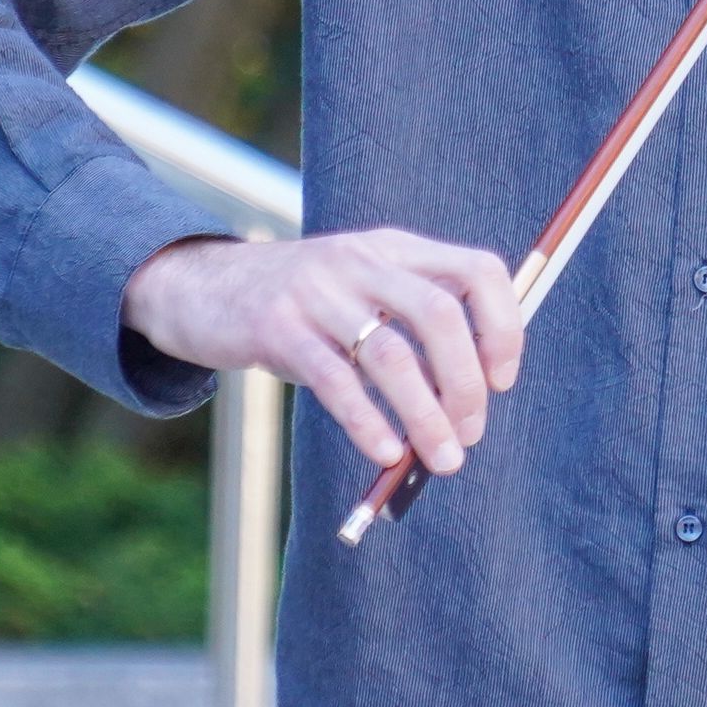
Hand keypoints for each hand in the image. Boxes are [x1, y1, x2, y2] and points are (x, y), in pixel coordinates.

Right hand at [123, 228, 524, 476]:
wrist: (202, 286)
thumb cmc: (302, 306)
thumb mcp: (362, 292)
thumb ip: (413, 329)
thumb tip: (471, 402)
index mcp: (395, 248)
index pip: (478, 270)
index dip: (503, 326)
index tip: (503, 380)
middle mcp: (362, 261)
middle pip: (441, 315)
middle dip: (466, 382)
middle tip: (472, 431)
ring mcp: (318, 292)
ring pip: (393, 356)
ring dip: (426, 415)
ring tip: (443, 458)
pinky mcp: (277, 329)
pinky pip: (336, 380)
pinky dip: (369, 422)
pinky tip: (385, 453)